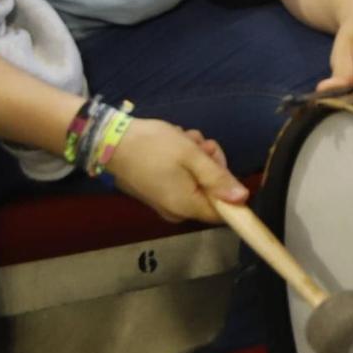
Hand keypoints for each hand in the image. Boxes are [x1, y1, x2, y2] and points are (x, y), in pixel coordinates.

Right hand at [108, 119, 248, 223]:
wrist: (109, 140)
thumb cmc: (153, 147)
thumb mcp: (192, 156)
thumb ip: (218, 178)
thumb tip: (242, 199)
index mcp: (186, 207)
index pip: (223, 212)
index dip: (229, 189)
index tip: (218, 164)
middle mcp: (177, 211)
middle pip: (211, 191)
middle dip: (210, 163)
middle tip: (199, 144)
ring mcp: (166, 201)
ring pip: (198, 179)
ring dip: (197, 156)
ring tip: (183, 139)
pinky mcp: (157, 190)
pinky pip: (181, 177)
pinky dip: (183, 159)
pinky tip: (174, 143)